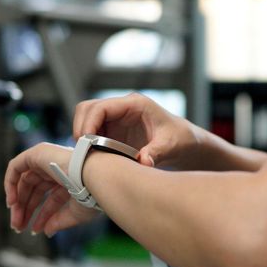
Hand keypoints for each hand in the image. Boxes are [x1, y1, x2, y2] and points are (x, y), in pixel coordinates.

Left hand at [4, 142, 100, 236]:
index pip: (50, 199)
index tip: (34, 231)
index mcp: (70, 180)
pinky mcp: (37, 153)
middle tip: (19, 226)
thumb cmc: (92, 194)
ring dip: (17, 202)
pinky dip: (10, 183)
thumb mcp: (74, 212)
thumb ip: (58, 221)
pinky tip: (12, 202)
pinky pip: (16, 166)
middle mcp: (58, 168)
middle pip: (35, 191)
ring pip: (24, 181)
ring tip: (15, 220)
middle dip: (26, 210)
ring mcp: (48, 159)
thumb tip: (46, 231)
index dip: (41, 215)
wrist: (93, 178)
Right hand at [73, 92, 200, 169]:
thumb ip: (157, 152)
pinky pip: (92, 132)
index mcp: (135, 104)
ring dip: (83, 136)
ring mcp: (116, 119)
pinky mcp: (114, 130)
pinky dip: (88, 143)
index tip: (85, 142)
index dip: (88, 122)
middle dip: (81, 127)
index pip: (101, 106)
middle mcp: (122, 108)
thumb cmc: (181, 139)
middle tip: (83, 151)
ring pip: (86, 119)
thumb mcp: (171, 145)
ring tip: (88, 156)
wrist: (186, 143)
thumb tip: (144, 162)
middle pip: (87, 108)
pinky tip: (95, 158)